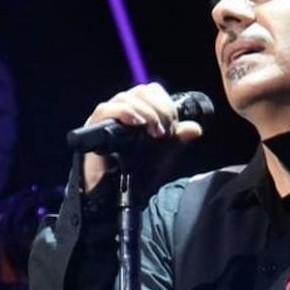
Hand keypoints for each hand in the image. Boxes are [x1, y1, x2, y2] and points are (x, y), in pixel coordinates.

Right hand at [82, 83, 202, 190]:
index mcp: (136, 114)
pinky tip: (137, 123)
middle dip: (160, 109)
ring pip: (127, 97)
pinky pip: (106, 109)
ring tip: (155, 133)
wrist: (112, 197)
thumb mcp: (162, 158)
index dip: (166, 104)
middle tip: (164, 132)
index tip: (173, 127)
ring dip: (147, 113)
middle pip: (141, 91)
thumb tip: (195, 128)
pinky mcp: (93, 127)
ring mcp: (106, 118)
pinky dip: (125, 112)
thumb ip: (177, 142)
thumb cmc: (134, 178)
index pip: (152, 92)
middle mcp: (120, 111)